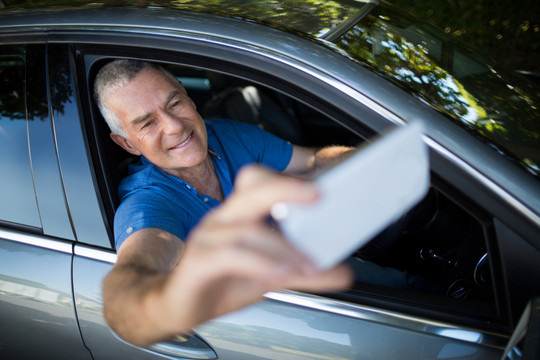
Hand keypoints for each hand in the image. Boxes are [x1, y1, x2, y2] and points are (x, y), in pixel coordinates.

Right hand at [162, 165, 351, 336]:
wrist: (177, 304)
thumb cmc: (220, 280)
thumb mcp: (269, 273)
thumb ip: (302, 269)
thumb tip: (341, 271)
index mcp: (240, 214)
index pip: (261, 182)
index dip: (291, 180)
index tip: (324, 186)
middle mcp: (224, 219)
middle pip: (251, 189)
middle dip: (284, 188)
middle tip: (317, 196)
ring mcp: (207, 237)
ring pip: (246, 228)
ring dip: (282, 247)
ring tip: (309, 265)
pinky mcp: (198, 262)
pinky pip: (229, 255)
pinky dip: (259, 262)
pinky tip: (280, 274)